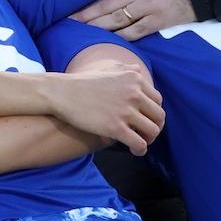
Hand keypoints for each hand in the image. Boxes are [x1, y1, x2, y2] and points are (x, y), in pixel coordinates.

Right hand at [44, 66, 164, 153]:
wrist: (61, 93)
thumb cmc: (82, 82)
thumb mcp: (107, 69)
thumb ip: (126, 70)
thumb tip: (138, 70)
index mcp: (134, 79)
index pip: (157, 100)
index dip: (154, 113)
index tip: (146, 119)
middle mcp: (133, 93)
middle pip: (158, 116)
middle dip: (155, 127)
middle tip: (146, 134)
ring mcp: (125, 111)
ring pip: (152, 131)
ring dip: (149, 140)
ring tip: (140, 142)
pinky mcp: (115, 127)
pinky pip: (139, 143)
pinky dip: (140, 149)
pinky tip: (134, 151)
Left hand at [74, 0, 194, 40]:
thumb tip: (101, 6)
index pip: (102, 0)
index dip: (85, 10)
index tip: (68, 17)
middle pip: (106, 12)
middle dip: (86, 21)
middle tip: (69, 30)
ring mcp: (147, 10)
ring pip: (118, 23)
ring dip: (100, 31)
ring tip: (84, 39)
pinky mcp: (158, 22)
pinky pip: (135, 33)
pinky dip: (122, 39)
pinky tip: (111, 44)